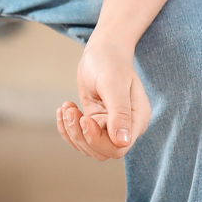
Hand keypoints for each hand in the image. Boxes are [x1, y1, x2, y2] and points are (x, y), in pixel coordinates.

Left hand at [56, 38, 150, 161]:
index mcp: (137, 119)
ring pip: (89, 147)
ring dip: (72, 131)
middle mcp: (126, 127)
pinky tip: (64, 109)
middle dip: (80, 135)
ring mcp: (110, 126)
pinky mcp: (96, 122)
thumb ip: (119, 113)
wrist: (104, 50)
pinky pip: (80, 137)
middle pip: (102, 151)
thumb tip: (122, 142)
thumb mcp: (113, 84)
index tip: (84, 119)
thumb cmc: (110, 62)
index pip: (119, 148)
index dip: (97, 140)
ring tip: (66, 107)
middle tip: (70, 111)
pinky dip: (67, 127)